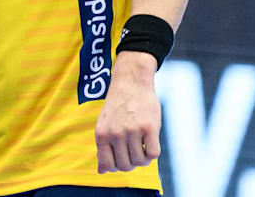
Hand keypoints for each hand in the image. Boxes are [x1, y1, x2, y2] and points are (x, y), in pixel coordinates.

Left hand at [94, 51, 161, 172]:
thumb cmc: (118, 106)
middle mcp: (115, 134)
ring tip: (142, 145)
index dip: (116, 167)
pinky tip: (150, 141)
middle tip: (134, 151)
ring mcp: (132, 131)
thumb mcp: (104, 125)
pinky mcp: (149, 127)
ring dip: (143, 158)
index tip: (121, 158)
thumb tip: (101, 171)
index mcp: (102, 134)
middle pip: (125, 166)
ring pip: (140, 162)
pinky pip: (153, 154)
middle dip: (131, 163)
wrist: (131, 82)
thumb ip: (103, 147)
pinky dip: (153, 153)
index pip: (107, 165)